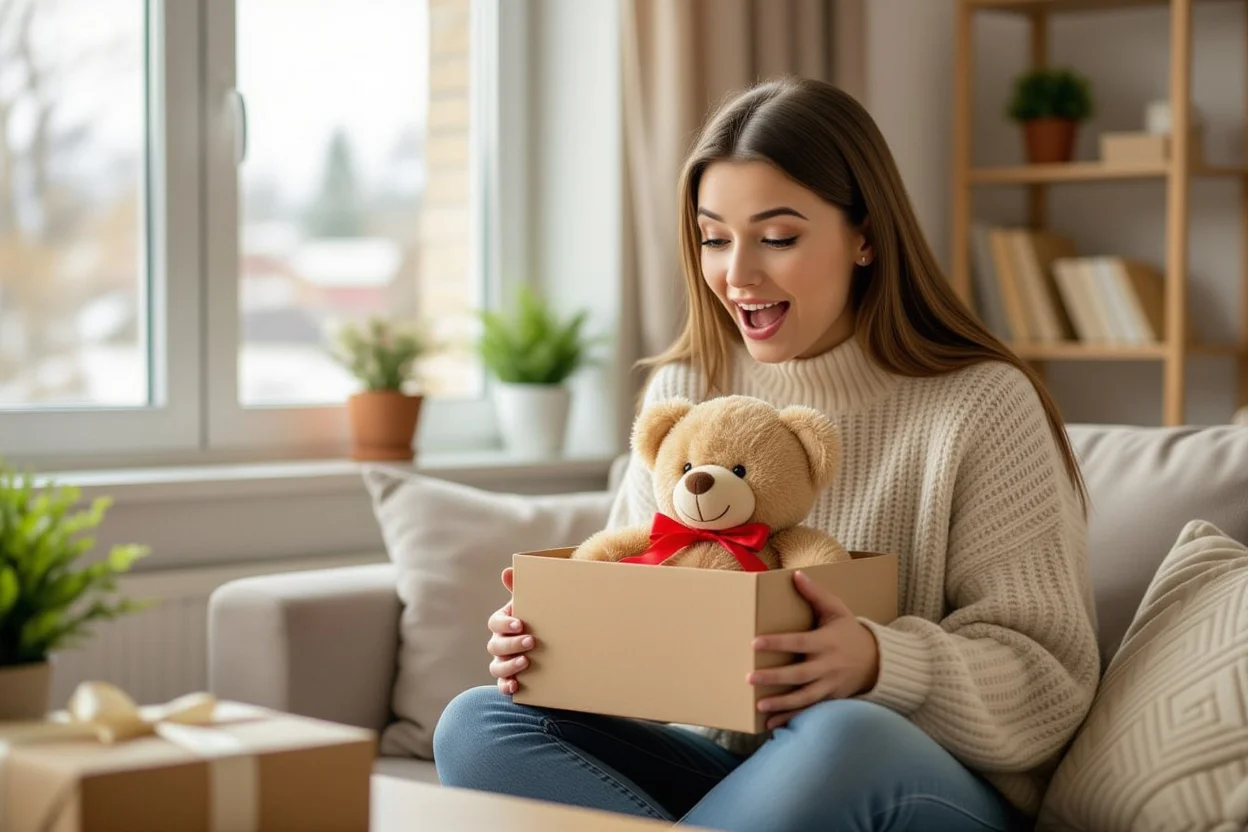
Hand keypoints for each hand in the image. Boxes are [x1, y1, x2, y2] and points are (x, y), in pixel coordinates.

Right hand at [487, 567, 534, 695]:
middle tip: (531, 642)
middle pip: (496, 645)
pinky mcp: (511, 679)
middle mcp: (500, 643)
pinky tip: (515, 686)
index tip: (520, 623)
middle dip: (512, 644)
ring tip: (525, 662)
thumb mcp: (535, 604)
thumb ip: (522, 589)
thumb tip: (507, 571)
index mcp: (504, 623)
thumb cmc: (541, 619)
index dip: (504, 624)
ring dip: (509, 665)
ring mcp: (504, 661)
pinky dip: (506, 686)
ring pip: (496, 666)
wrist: (557, 643)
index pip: (495, 622)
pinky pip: (502, 685)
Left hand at [748, 570, 879, 729]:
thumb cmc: (849, 631)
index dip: (777, 642)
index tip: (754, 642)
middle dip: (775, 677)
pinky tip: (771, 725)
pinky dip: (791, 718)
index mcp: (826, 641)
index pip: (798, 642)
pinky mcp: (830, 699)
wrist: (877, 660)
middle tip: (750, 678)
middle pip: (799, 674)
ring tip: (760, 706)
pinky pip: (809, 710)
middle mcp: (828, 665)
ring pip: (804, 697)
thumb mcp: (836, 609)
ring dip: (782, 704)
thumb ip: (815, 594)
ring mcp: (830, 685)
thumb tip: (795, 575)